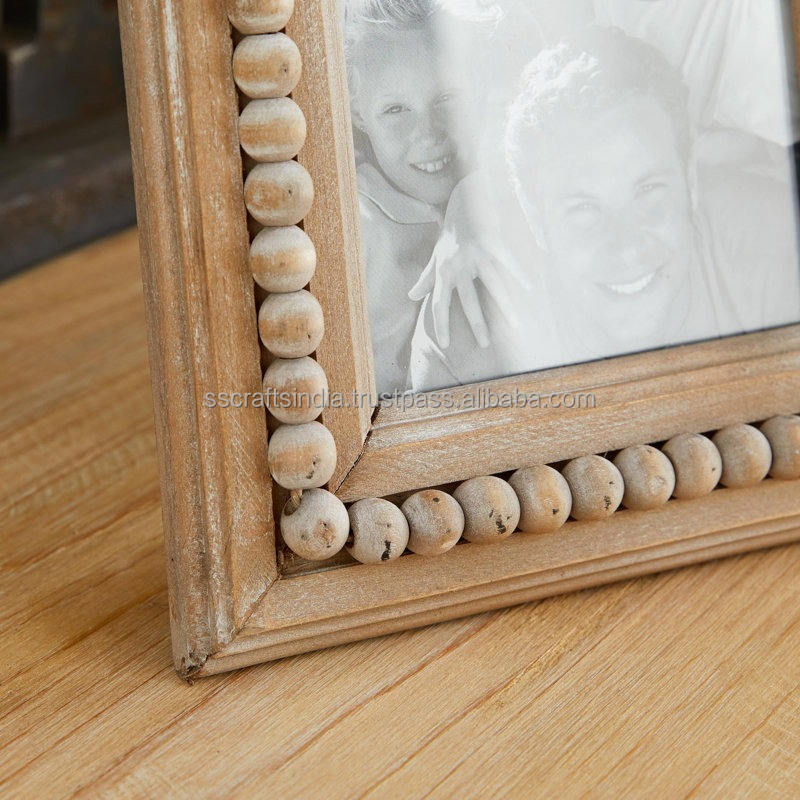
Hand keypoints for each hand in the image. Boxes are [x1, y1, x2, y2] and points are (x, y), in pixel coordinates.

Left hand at [409, 174, 531, 349]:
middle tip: (486, 344)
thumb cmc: (451, 230)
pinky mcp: (492, 240)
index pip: (439, 302)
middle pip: (468, 300)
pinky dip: (519, 274)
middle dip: (477, 323)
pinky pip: (506, 261)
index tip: (446, 344)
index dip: (441, 323)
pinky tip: (529, 288)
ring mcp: (475, 253)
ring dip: (505, 305)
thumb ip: (426, 278)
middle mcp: (457, 264)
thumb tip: (411, 297)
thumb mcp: (436, 254)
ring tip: (516, 324)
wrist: (463, 195)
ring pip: (491, 285)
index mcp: (444, 270)